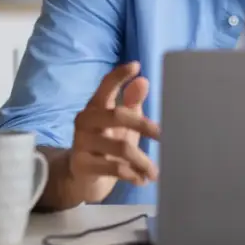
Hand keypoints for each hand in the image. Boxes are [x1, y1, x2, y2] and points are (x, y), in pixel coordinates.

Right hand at [69, 61, 160, 195]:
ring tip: (155, 172)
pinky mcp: (82, 165)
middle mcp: (85, 121)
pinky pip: (113, 168)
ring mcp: (82, 143)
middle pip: (117, 115)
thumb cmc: (106, 144)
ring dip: (143, 160)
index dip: (119, 75)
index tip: (136, 65)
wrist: (81, 178)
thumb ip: (132, 103)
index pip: (105, 86)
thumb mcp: (122, 124)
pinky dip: (132, 174)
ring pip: (120, 148)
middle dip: (144, 125)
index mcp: (96, 106)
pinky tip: (142, 179)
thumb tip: (144, 81)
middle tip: (164, 136)